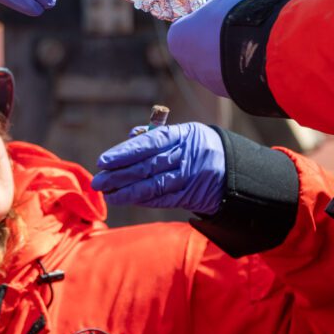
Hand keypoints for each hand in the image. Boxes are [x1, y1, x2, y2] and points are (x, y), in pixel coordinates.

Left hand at [91, 123, 225, 213]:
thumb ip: (156, 135)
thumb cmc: (200, 147)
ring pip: (154, 186)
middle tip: (98, 181)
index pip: (149, 143)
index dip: (125, 152)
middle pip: (148, 166)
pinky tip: (127, 199)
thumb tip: (130, 136)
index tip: (103, 161)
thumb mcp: (184, 134)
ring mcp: (190, 177)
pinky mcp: (191, 195)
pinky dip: (144, 200)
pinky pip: (164, 199)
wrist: (234, 169)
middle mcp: (187, 156)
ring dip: (128, 191)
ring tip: (109, 194)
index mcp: (184, 135)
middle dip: (120, 175)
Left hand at [168, 0, 263, 96]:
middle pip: (204, 40)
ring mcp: (208, 80)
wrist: (260, 53)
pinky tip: (260, 48)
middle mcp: (188, 63)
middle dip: (221, 28)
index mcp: (178, 38)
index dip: (205, 10)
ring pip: (221, 57)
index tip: (221, 4)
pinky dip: (245, 60)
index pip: (187, 21)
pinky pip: (236, 71)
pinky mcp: (230, 91)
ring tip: (255, 31)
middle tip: (241, 15)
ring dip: (234, 44)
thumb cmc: (233, 19)